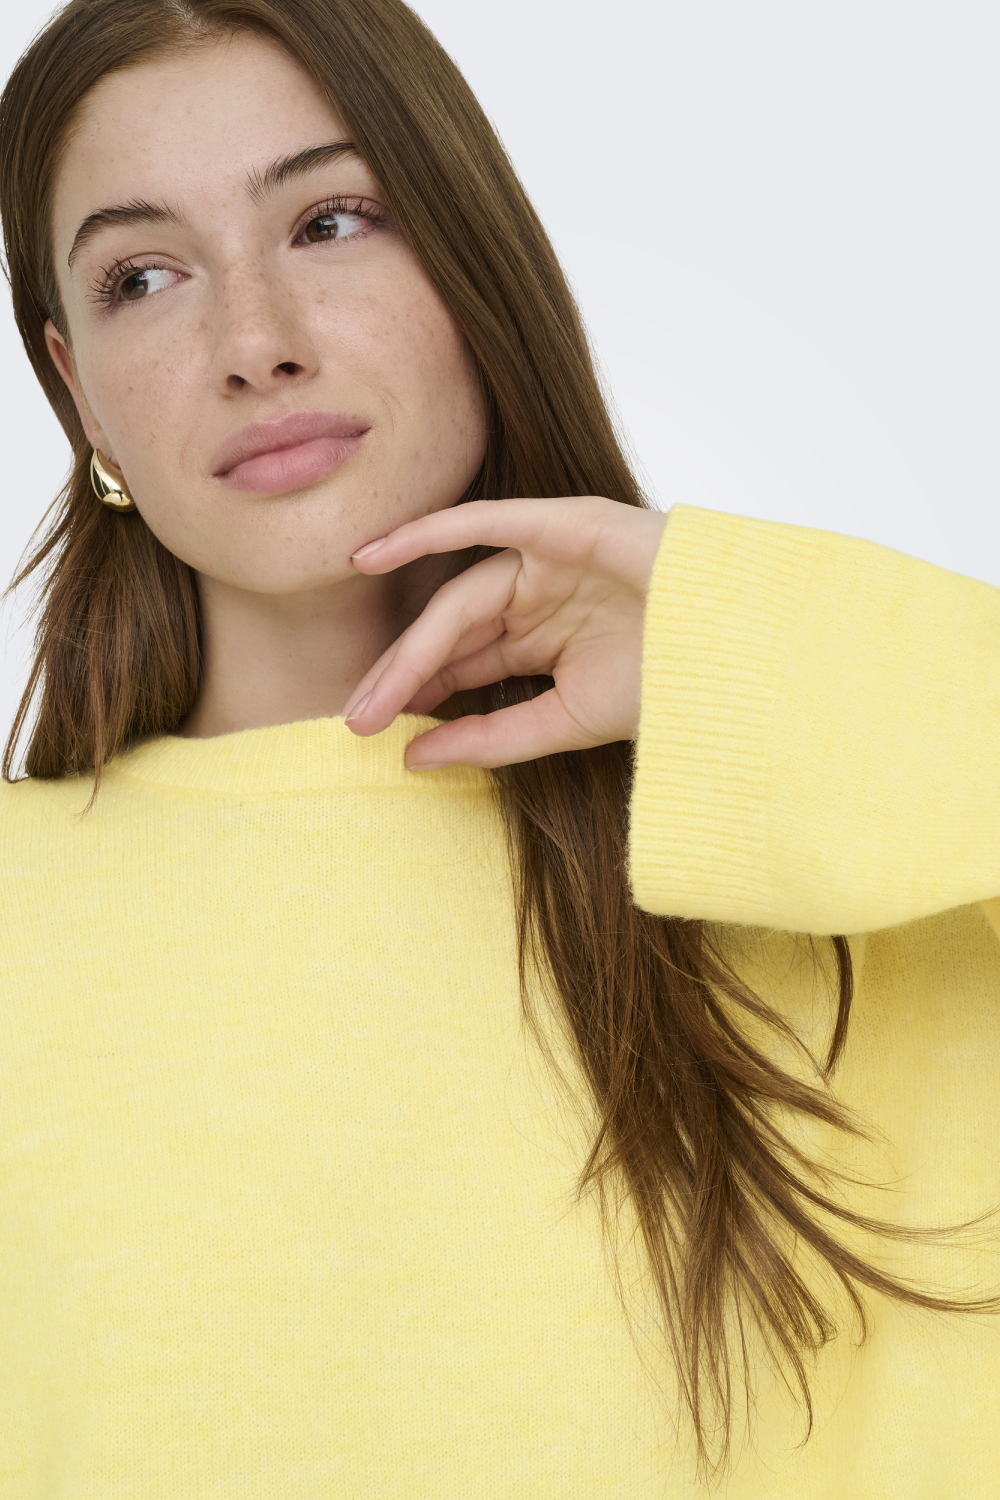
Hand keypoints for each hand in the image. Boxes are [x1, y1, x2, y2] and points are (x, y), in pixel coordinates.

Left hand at [341, 495, 669, 769]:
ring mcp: (551, 559)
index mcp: (545, 640)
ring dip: (412, 639)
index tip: (374, 728)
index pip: (464, 661)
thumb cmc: (669, 687)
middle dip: (403, 674)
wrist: (739, 657)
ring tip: (371, 688)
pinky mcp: (564, 524)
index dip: (418, 690)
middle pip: (453, 631)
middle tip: (358, 719)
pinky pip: (484, 522)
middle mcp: (541, 597)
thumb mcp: (564, 721)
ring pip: (461, 595)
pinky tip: (374, 555)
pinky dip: (428, 531)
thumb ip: (491, 737)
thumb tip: (414, 759)